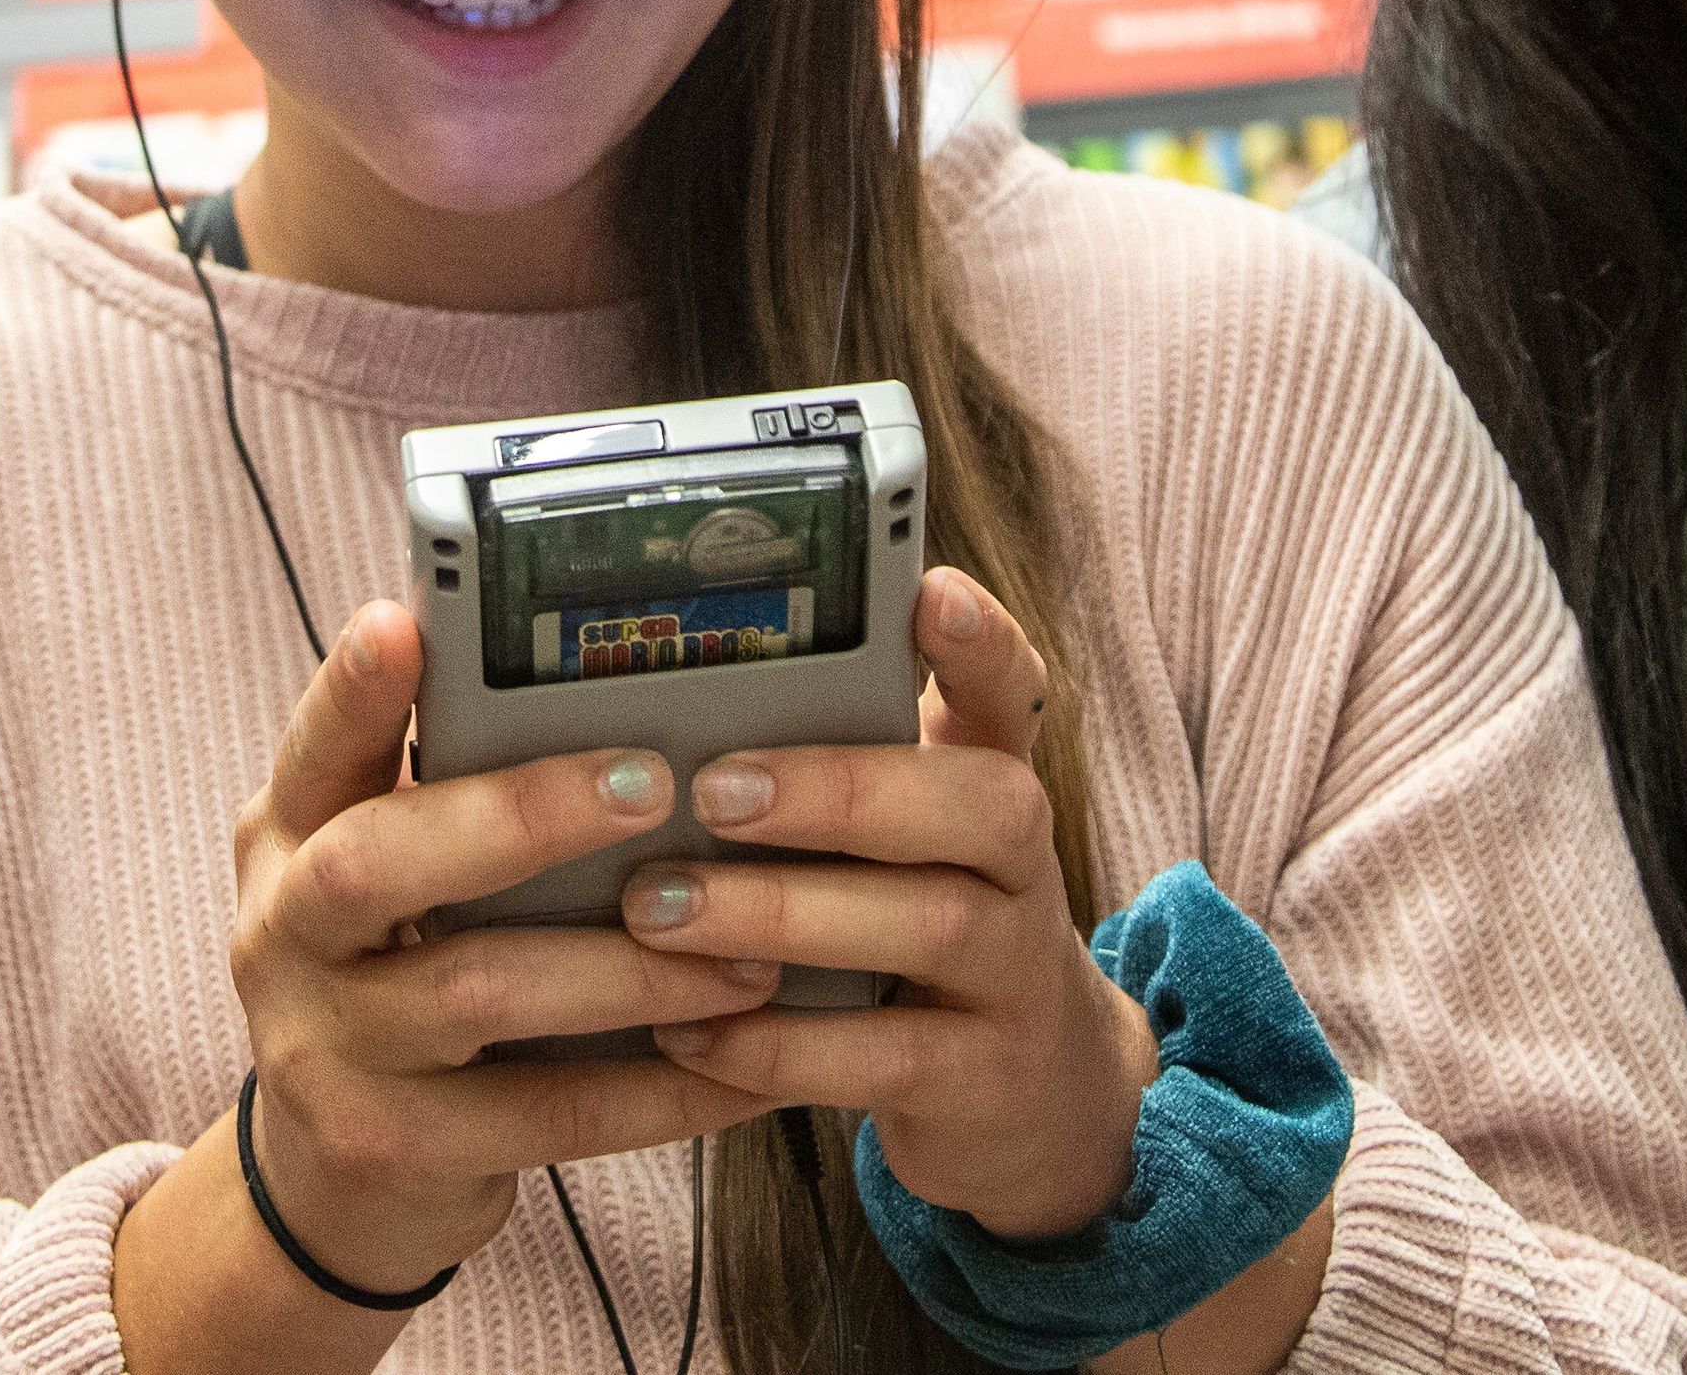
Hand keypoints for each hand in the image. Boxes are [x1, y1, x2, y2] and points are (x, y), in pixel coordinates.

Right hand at [226, 600, 777, 1292]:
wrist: (340, 1171)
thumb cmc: (401, 971)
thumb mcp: (390, 872)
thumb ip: (451, 792)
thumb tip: (610, 693)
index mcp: (289, 834)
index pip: (314, 744)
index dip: (353, 687)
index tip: (404, 622)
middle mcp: (282, 932)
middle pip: (377, 861)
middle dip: (520, 816)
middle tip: (653, 784)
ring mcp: (326, 1048)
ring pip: (479, 992)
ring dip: (628, 968)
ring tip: (748, 953)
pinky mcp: (392, 1146)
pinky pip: (543, 1115)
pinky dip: (655, 1091)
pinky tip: (741, 1070)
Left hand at [625, 566, 1156, 1239]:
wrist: (1031, 1096)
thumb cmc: (914, 922)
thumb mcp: (895, 836)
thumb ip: (826, 758)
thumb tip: (661, 688)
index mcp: (990, 780)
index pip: (1009, 687)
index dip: (979, 639)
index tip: (927, 590)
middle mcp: (1024, 868)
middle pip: (979, 802)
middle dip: (840, 789)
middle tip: (711, 791)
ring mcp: (1017, 976)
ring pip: (928, 925)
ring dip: (781, 914)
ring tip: (654, 909)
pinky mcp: (984, 1081)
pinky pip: (885, 1060)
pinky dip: (775, 1046)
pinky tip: (683, 1031)